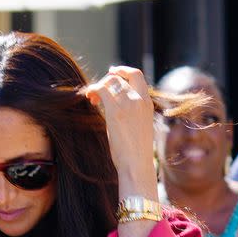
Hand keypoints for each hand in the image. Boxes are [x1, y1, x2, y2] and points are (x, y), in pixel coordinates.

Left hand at [83, 65, 156, 198]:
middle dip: (105, 80)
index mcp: (147, 103)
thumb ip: (132, 111)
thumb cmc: (136, 153)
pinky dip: (93, 90)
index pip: (136, 75)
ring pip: (109, 81)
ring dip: (98, 87)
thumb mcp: (139, 126)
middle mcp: (139, 99)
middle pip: (118, 77)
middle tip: (96, 94)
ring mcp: (128, 104)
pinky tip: (90, 98)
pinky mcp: (116, 111)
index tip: (112, 72)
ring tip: (92, 99)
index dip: (122, 70)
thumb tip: (115, 104)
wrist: (137, 165)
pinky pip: (101, 90)